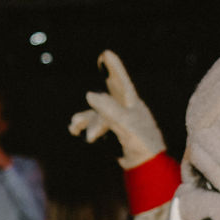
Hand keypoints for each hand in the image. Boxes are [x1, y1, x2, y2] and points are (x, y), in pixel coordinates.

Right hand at [68, 50, 165, 168]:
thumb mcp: (126, 124)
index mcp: (132, 104)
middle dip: (107, 77)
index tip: (106, 53)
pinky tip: (74, 129)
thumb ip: (109, 109)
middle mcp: (124, 109)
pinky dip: (83, 126)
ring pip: (96, 113)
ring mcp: (117, 120)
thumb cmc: (141, 143)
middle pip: (111, 91)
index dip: (114, 68)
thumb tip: (89, 95)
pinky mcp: (110, 132)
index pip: (122, 83)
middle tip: (104, 59)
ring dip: (85, 119)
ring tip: (74, 126)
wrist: (145, 165)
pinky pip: (93, 124)